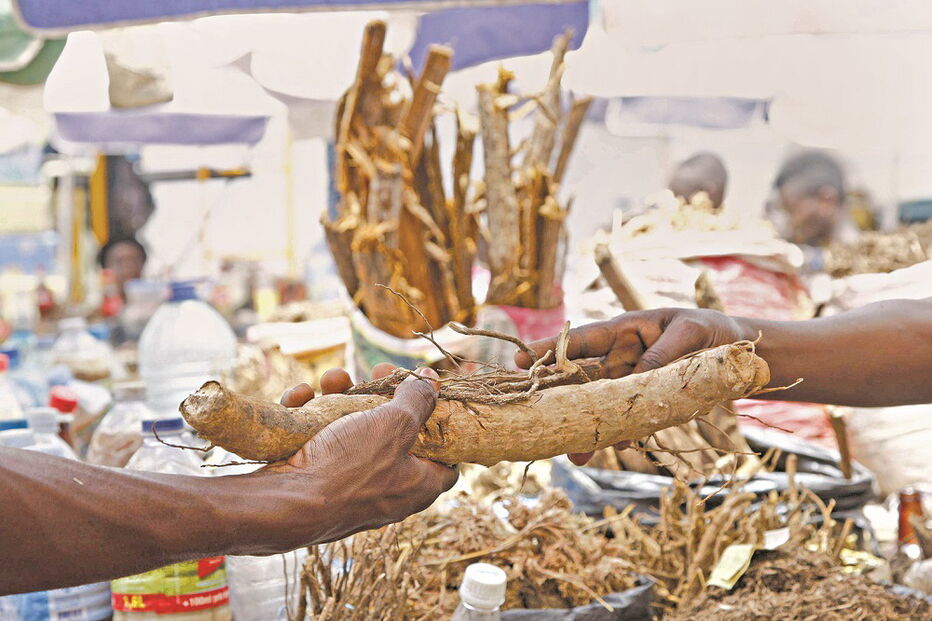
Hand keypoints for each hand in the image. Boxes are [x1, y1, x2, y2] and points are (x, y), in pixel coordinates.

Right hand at [267, 365, 456, 545]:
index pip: (447, 457)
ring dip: (341, 398)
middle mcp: (388, 488)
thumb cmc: (349, 468)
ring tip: (332, 379)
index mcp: (419, 484)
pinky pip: (320, 441)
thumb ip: (417, 401)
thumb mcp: (394, 425)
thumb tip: (433, 382)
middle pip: (395, 433)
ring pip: (353, 430)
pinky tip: (300, 398)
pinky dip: (311, 416)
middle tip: (376, 372)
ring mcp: (350, 484)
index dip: (443, 423)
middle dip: (382, 396)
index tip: (430, 396)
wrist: (283, 505)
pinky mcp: (317, 479)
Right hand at [516, 308, 748, 465]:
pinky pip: (626, 419)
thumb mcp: (690, 334)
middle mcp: (621, 357)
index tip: (523, 362)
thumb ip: (662, 354)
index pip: (583, 339)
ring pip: (601, 405)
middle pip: (584, 379)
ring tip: (576, 453)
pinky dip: (619, 433)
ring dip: (588, 427)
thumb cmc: (711, 332)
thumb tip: (636, 379)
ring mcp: (631, 382)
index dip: (552, 349)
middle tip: (538, 419)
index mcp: (626, 330)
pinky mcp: (645, 403)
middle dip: (562, 399)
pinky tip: (612, 447)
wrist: (741, 357)